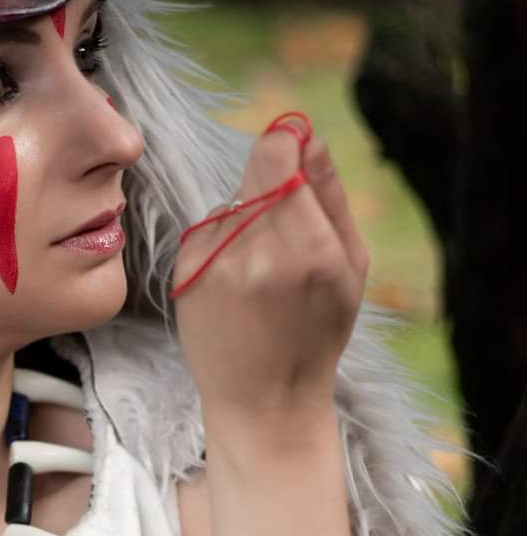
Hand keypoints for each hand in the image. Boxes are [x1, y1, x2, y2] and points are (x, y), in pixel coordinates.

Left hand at [170, 118, 368, 438]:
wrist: (263, 399)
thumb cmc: (317, 332)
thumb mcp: (349, 267)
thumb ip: (330, 196)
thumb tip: (309, 137)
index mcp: (310, 249)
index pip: (277, 156)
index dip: (284, 142)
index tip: (291, 144)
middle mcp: (257, 252)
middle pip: (254, 174)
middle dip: (273, 183)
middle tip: (287, 226)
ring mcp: (214, 262)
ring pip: (232, 204)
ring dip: (248, 219)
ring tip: (262, 269)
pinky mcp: (184, 270)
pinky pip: (208, 230)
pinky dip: (224, 243)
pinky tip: (236, 282)